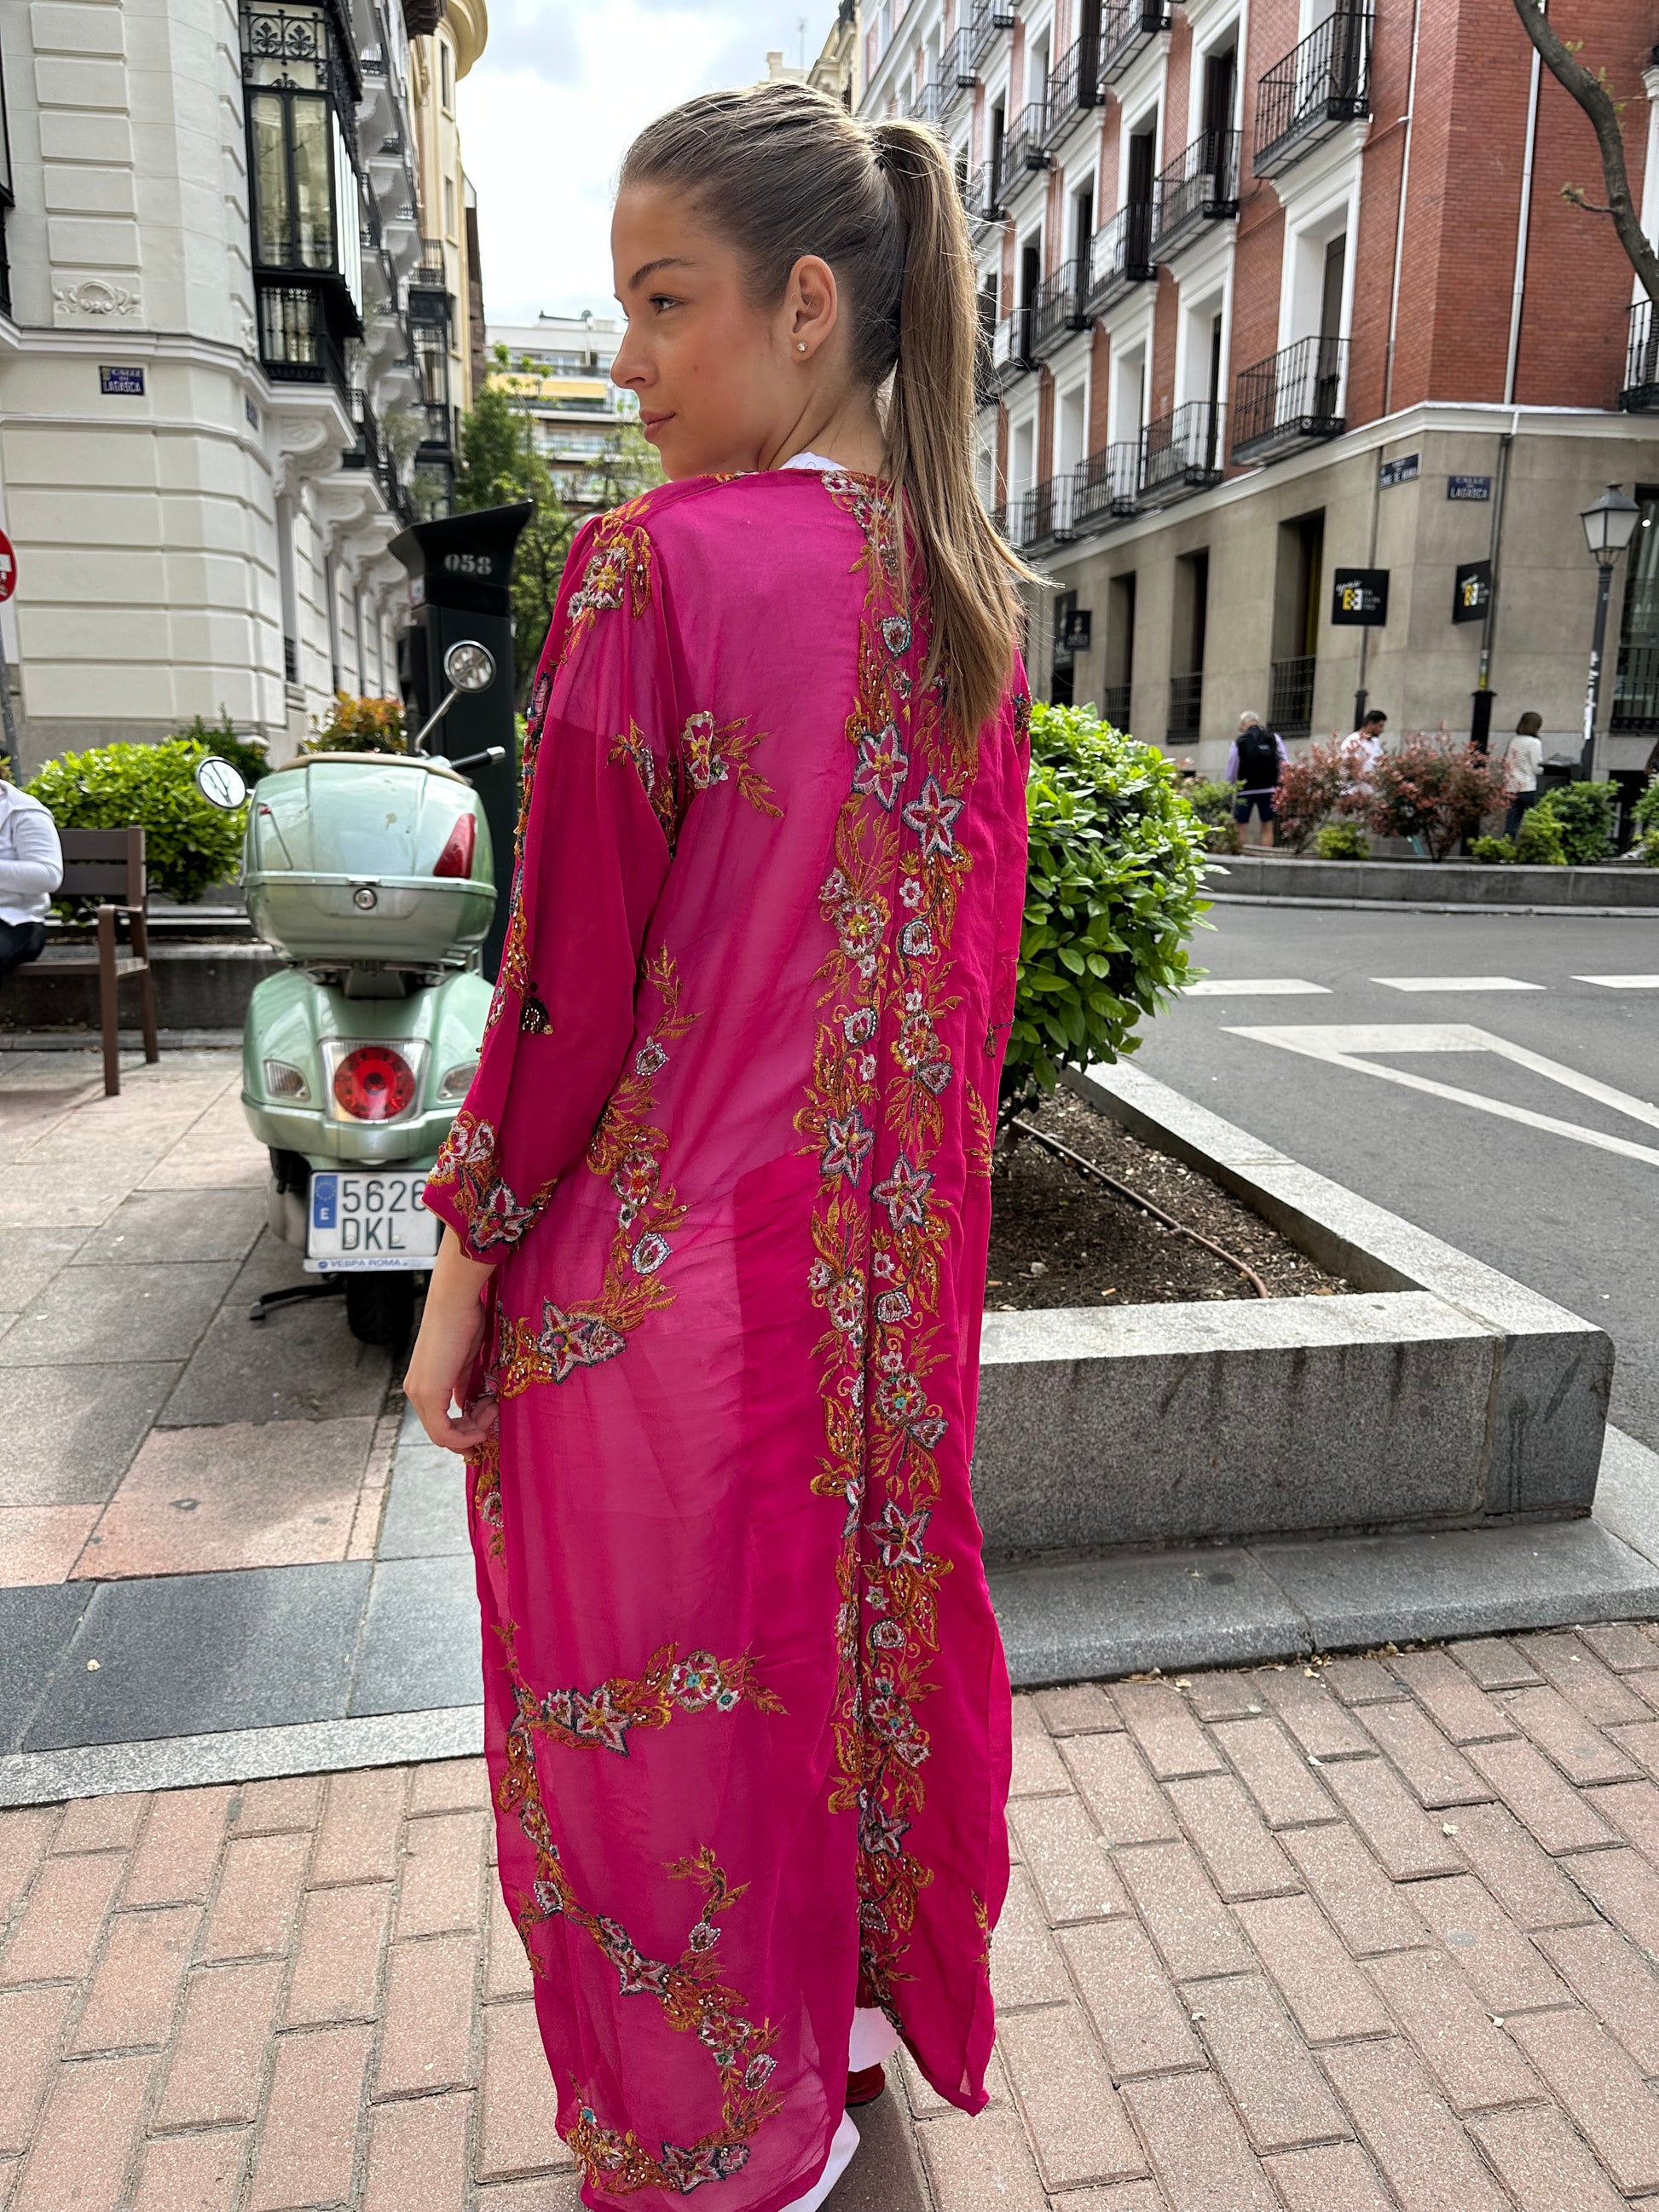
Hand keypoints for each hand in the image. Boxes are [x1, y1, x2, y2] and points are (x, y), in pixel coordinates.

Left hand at [405, 1227, 499, 1452]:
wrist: (455, 1301)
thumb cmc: (464, 1320)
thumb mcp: (465, 1360)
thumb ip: (463, 1384)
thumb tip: (469, 1405)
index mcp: (422, 1384)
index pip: (439, 1422)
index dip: (465, 1431)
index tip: (489, 1421)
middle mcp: (415, 1391)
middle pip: (442, 1432)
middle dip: (471, 1431)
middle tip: (494, 1413)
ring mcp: (419, 1393)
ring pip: (442, 1435)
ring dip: (472, 1430)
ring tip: (493, 1409)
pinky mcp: (428, 1393)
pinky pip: (442, 1432)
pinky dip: (464, 1435)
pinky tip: (482, 1425)